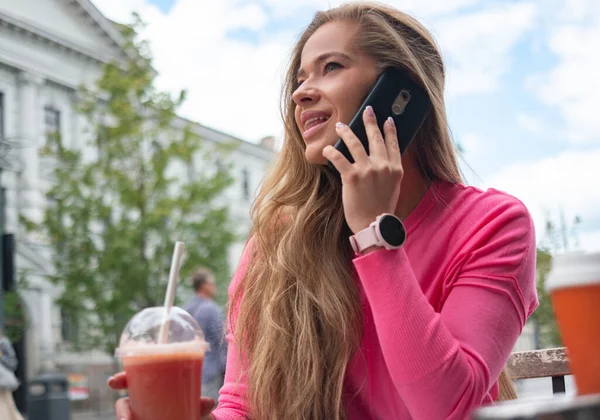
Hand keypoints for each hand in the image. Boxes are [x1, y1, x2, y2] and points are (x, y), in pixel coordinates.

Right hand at [108, 372, 215, 419]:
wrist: (198, 419)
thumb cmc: (194, 404)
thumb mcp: (198, 402)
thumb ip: (202, 403)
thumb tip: (209, 402)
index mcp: (152, 386)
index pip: (131, 380)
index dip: (120, 379)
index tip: (113, 382)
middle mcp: (144, 402)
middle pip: (125, 403)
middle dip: (121, 410)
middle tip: (125, 418)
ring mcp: (145, 415)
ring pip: (129, 418)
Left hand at [323, 106, 402, 233]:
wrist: (374, 225)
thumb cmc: (381, 210)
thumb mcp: (393, 188)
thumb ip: (389, 173)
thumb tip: (383, 161)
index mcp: (395, 169)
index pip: (393, 144)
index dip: (389, 130)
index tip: (387, 120)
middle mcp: (383, 166)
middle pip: (375, 138)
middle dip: (370, 122)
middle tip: (367, 110)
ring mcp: (368, 170)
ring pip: (355, 143)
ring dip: (347, 131)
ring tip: (340, 125)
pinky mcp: (352, 177)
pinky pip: (339, 157)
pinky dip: (331, 151)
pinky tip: (327, 148)